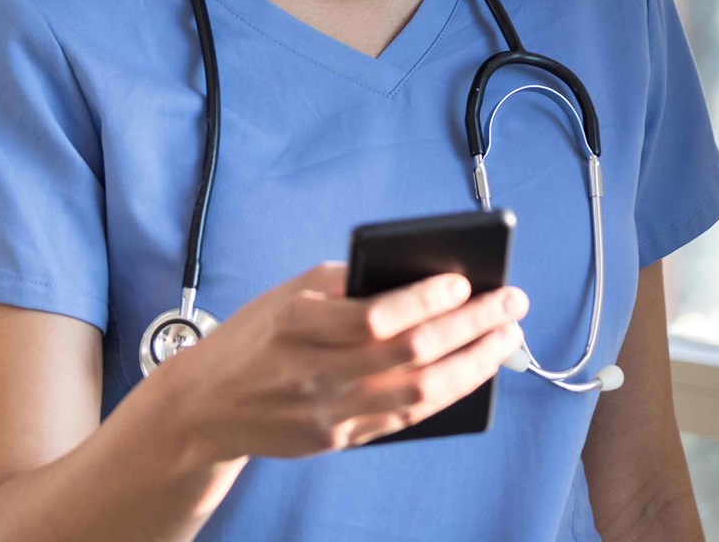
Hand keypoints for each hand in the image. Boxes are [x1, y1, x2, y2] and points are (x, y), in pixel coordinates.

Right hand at [152, 260, 527, 463]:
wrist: (207, 406)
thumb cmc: (255, 336)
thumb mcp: (288, 294)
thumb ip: (345, 284)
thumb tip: (419, 277)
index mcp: (296, 324)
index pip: (374, 315)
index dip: (425, 299)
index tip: (464, 280)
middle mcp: (314, 372)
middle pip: (409, 354)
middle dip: (470, 326)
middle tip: (511, 303)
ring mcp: (328, 413)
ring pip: (418, 394)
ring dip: (473, 365)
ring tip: (506, 339)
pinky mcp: (338, 440)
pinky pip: (405, 419)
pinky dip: (446, 394)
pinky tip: (473, 371)